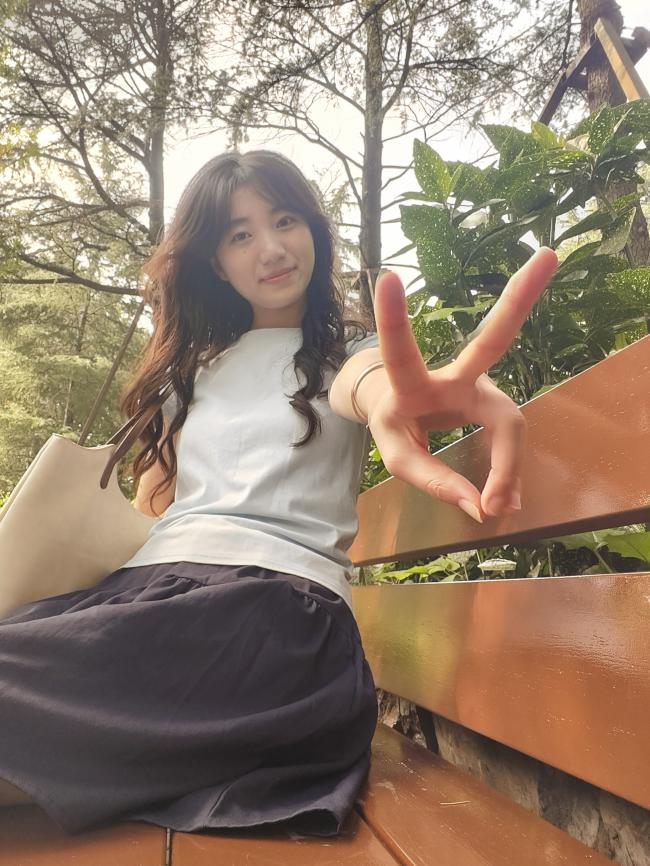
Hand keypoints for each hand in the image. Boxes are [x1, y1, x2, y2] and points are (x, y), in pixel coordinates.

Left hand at [367, 247, 558, 521]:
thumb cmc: (394, 421)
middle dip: (520, 297)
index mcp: (410, 380)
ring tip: (497, 507)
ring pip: (511, 422)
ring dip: (507, 469)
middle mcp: (454, 375)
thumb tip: (480, 507)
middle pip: (492, 341)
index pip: (400, 350)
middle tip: (549, 257)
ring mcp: (481, 387)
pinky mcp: (495, 404)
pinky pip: (510, 442)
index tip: (386, 275)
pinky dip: (506, 476)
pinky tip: (503, 500)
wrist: (401, 406)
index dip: (393, 318)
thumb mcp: (394, 452)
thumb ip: (430, 478)